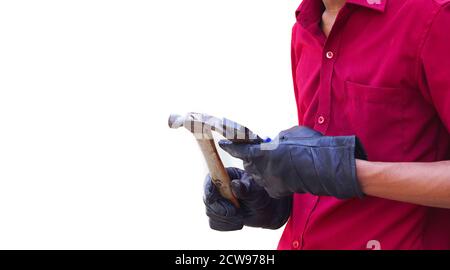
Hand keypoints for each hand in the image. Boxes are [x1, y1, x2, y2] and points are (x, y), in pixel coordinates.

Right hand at [204, 167, 290, 230]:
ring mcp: (216, 202)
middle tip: (236, 212)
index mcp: (226, 175)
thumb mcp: (255, 190)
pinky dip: (227, 225)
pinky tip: (238, 221)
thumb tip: (235, 184)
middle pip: (208, 200)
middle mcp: (218, 188)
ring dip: (227, 219)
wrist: (266, 210)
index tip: (213, 198)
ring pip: (211, 214)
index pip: (210, 180)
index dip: (208, 189)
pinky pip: (214, 224)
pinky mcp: (217, 215)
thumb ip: (245, 188)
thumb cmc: (261, 195)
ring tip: (241, 216)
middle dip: (221, 209)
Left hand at [218, 126, 366, 198]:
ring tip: (277, 162)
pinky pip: (269, 183)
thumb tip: (274, 142)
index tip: (222, 143)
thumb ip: (277, 139)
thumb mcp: (291, 134)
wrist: (327, 168)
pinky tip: (285, 173)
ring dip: (262, 169)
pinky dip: (273, 178)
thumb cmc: (310, 146)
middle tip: (261, 153)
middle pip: (248, 164)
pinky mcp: (277, 191)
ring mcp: (270, 182)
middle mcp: (262, 170)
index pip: (240, 149)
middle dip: (251, 158)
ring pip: (258, 175)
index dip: (230, 145)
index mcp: (262, 153)